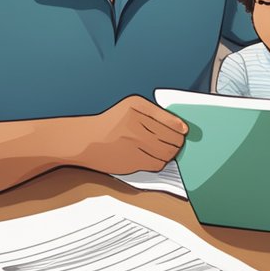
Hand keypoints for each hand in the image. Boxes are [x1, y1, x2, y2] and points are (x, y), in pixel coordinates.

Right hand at [65, 95, 188, 174]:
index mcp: (137, 108)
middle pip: (172, 139)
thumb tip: (180, 126)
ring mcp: (134, 144)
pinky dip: (160, 162)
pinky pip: (157, 164)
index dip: (181, 129)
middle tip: (176, 143)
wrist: (85, 141)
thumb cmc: (110, 124)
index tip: (184, 131)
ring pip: (167, 153)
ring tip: (166, 150)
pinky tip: (154, 157)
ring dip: (171, 153)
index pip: (171, 121)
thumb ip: (155, 112)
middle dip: (178, 142)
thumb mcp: (130, 106)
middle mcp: (136, 125)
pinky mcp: (132, 161)